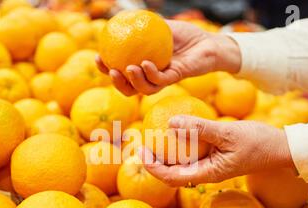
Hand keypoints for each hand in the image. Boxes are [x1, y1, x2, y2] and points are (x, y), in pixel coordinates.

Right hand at [96, 20, 241, 95]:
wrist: (209, 42)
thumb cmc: (186, 36)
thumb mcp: (161, 27)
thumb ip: (143, 26)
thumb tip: (120, 19)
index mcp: (144, 67)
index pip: (122, 73)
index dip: (107, 69)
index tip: (98, 57)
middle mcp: (153, 77)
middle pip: (129, 88)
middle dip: (116, 83)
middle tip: (110, 70)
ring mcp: (164, 80)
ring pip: (143, 89)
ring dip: (132, 81)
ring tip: (126, 69)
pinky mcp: (176, 78)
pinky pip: (160, 81)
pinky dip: (151, 74)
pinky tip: (145, 64)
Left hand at [140, 116, 294, 186]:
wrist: (281, 148)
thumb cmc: (258, 142)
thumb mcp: (227, 133)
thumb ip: (199, 128)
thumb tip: (171, 122)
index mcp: (208, 173)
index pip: (172, 177)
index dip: (153, 168)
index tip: (141, 154)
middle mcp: (206, 172)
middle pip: (172, 173)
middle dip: (154, 162)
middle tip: (141, 144)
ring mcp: (210, 165)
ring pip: (181, 164)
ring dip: (165, 153)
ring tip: (152, 137)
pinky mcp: (214, 156)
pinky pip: (192, 153)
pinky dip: (180, 144)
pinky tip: (176, 129)